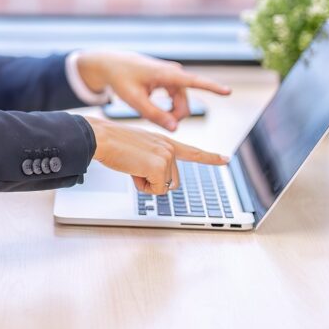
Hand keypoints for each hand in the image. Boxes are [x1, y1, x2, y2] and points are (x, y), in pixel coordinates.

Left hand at [77, 51, 230, 130]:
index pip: (194, 81)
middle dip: (173, 117)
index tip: (228, 92)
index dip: (211, 87)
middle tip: (154, 123)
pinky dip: (166, 108)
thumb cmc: (121, 79)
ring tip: (147, 112)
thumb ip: (155, 115)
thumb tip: (175, 128)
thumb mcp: (134, 100)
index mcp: (166, 73)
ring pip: (180, 103)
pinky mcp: (169, 79)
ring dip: (168, 113)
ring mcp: (172, 75)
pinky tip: (153, 108)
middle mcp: (173, 72)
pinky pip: (176, 99)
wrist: (111, 64)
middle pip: (184, 104)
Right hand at [86, 116, 228, 194]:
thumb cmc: (113, 143)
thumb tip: (158, 180)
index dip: (210, 157)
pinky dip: (141, 185)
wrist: (102, 137)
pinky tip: (132, 169)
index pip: (192, 151)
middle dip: (153, 180)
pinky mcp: (159, 166)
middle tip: (135, 165)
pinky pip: (155, 190)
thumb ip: (152, 159)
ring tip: (132, 165)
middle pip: (172, 180)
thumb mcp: (138, 148)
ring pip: (164, 186)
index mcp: (164, 141)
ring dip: (147, 182)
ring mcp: (166, 156)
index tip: (226, 159)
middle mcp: (169, 147)